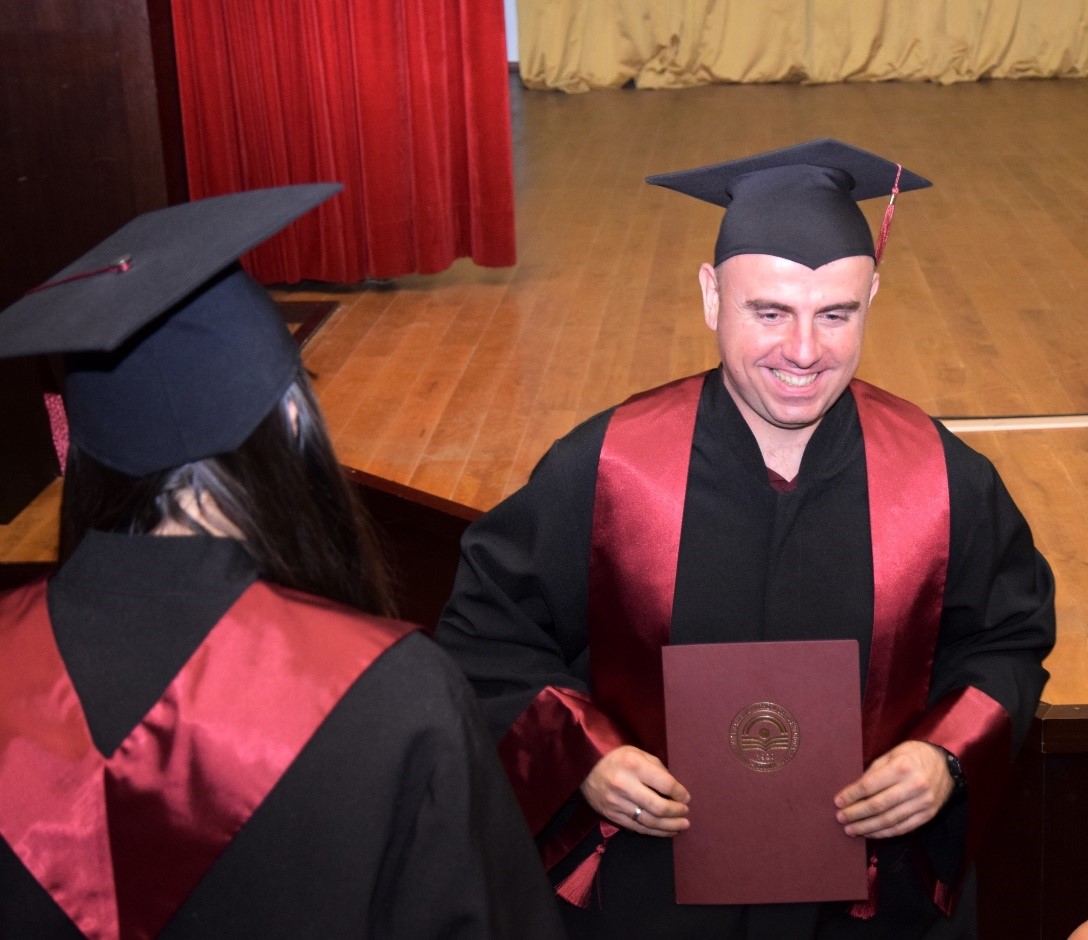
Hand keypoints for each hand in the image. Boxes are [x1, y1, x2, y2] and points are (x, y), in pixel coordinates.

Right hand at [580, 745, 690, 836]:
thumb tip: (674, 789)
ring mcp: (616, 802)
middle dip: (676, 812)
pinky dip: (654, 831)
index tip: (686, 797)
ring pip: (649, 821)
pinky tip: (665, 831)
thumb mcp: (637, 752)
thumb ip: (656, 768)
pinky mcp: (611, 815)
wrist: (583, 766)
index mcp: (634, 765)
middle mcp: (625, 785)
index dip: (680, 793)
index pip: (665, 784)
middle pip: (658, 807)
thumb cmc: (614, 757)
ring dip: (669, 826)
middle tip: (686, 812)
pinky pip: (637, 827)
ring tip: (682, 825)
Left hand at [834, 741, 953, 838]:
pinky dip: (884, 833)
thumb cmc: (912, 756)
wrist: (945, 764)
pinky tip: (870, 833)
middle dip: (856, 814)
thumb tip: (853, 792)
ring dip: (867, 827)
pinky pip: (903, 828)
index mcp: (902, 767)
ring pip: (890, 820)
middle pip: (878, 805)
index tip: (837, 802)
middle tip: (840, 818)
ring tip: (851, 829)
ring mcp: (923, 803)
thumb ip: (873, 773)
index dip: (851, 795)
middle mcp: (914, 786)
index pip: (870, 785)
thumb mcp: (891, 755)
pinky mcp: (928, 815)